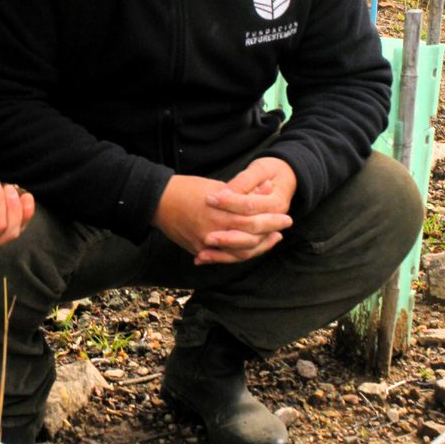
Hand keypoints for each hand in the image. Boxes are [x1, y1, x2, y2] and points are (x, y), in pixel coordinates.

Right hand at [152, 156, 295, 264]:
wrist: (158, 201)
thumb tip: (267, 189)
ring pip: (240, 253)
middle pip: (251, 238)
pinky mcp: (199, 250)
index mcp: (221, 213)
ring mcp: (206, 244)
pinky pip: (224, 258)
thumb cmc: (187, 189)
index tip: (286, 216)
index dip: (273, 220)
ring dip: (259, 247)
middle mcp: (215, 231)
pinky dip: (239, 255)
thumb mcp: (217, 186)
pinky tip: (250, 249)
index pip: (255, 220)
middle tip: (284, 227)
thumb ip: (243, 193)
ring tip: (271, 239)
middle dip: (270, 232)